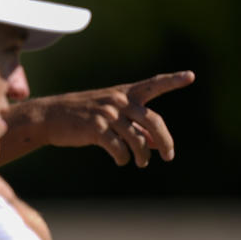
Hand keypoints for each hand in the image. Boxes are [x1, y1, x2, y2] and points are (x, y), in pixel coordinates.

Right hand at [0, 70, 194, 167]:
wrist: (49, 117)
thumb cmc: (80, 116)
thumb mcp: (108, 114)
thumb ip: (132, 125)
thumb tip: (154, 144)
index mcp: (124, 94)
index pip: (153, 85)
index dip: (172, 81)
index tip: (191, 76)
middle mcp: (119, 101)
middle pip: (153, 121)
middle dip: (165, 141)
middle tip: (169, 156)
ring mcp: (107, 114)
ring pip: (137, 139)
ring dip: (142, 155)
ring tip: (140, 163)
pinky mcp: (96, 129)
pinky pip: (119, 148)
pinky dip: (123, 158)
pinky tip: (121, 160)